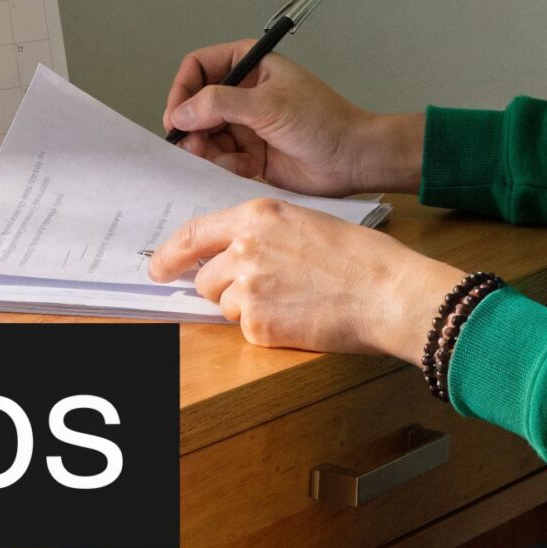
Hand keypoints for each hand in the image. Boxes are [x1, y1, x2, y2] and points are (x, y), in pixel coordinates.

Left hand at [146, 198, 462, 360]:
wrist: (389, 293)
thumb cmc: (361, 258)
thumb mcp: (305, 223)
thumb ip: (261, 233)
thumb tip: (228, 252)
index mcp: (256, 216)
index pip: (192, 235)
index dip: (168, 255)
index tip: (157, 267)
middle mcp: (244, 248)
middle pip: (205, 278)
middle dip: (225, 288)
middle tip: (267, 290)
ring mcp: (248, 288)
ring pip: (223, 306)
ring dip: (246, 308)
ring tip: (292, 300)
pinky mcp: (258, 325)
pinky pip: (246, 331)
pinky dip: (267, 330)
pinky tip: (300, 318)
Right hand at [164, 41, 422, 195]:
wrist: (352, 160)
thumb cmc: (322, 121)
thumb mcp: (267, 104)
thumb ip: (219, 104)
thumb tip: (181, 113)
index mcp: (250, 65)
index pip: (199, 67)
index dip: (183, 89)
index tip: (176, 117)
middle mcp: (244, 92)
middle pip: (197, 104)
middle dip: (192, 126)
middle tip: (192, 145)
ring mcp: (247, 124)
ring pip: (206, 134)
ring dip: (206, 149)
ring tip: (220, 159)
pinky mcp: (251, 153)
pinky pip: (221, 158)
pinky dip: (224, 165)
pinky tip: (245, 167)